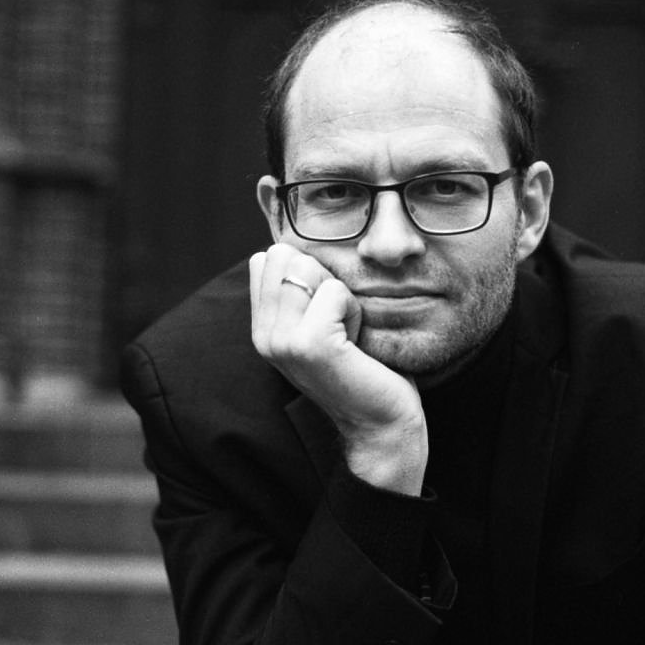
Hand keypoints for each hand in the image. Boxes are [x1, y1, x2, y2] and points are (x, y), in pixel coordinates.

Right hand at [249, 245, 427, 493]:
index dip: (309, 271)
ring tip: (347, 330)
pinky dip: (354, 309)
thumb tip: (284, 221)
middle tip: (340, 320)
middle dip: (323, 276)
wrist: (381, 423)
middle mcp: (263, 335)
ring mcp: (281, 341)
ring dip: (340, 292)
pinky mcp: (309, 345)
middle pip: (284, 254)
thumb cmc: (364, 367)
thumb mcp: (324, 320)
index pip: (269, 257)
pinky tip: (356, 341)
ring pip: (307, 267)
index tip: (328, 312)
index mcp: (262, 327)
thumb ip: (302, 285)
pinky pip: (335, 291)